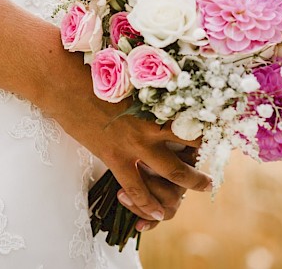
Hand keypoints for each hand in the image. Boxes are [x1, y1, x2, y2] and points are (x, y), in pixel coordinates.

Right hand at [41, 65, 210, 225]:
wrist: (60, 80)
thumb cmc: (89, 68)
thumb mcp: (123, 71)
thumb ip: (143, 81)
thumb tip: (156, 73)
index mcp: (156, 99)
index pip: (192, 114)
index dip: (208, 121)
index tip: (221, 123)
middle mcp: (152, 123)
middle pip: (192, 145)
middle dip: (211, 150)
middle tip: (220, 158)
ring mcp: (135, 143)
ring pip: (173, 172)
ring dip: (191, 181)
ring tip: (203, 186)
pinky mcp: (114, 157)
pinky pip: (137, 188)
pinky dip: (148, 203)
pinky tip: (157, 214)